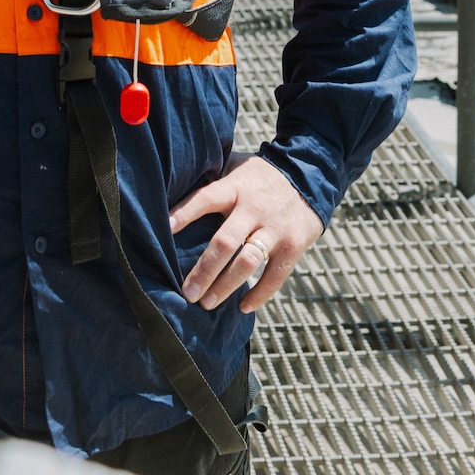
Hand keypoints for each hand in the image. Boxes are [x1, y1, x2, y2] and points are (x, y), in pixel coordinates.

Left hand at [170, 154, 320, 313]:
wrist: (310, 174)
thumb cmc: (261, 176)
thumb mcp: (236, 168)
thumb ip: (213, 182)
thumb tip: (172, 192)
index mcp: (236, 187)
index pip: (205, 199)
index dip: (184, 213)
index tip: (164, 230)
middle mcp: (255, 208)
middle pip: (225, 242)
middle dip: (204, 271)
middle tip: (187, 292)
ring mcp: (275, 228)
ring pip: (247, 262)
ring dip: (225, 286)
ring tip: (207, 303)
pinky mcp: (294, 245)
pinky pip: (275, 276)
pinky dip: (259, 295)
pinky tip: (242, 307)